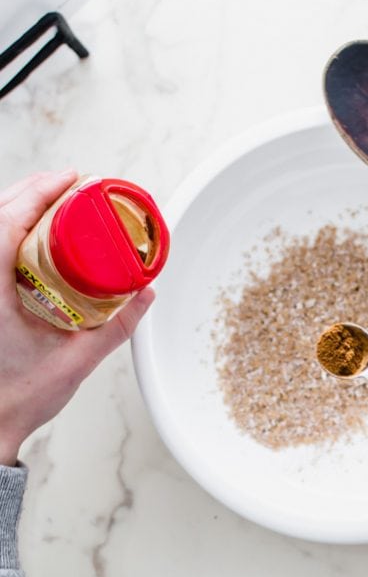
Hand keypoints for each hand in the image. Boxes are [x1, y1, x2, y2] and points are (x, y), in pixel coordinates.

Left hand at [0, 171, 154, 466]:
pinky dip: (14, 234)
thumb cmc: (19, 398)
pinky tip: (37, 238)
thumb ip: (115, 325)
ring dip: (23, 210)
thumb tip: (144, 292)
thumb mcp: (77, 359)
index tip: (71, 178)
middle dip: (34, 191)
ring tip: (56, 204)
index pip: (8, 220)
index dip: (40, 191)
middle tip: (71, 186)